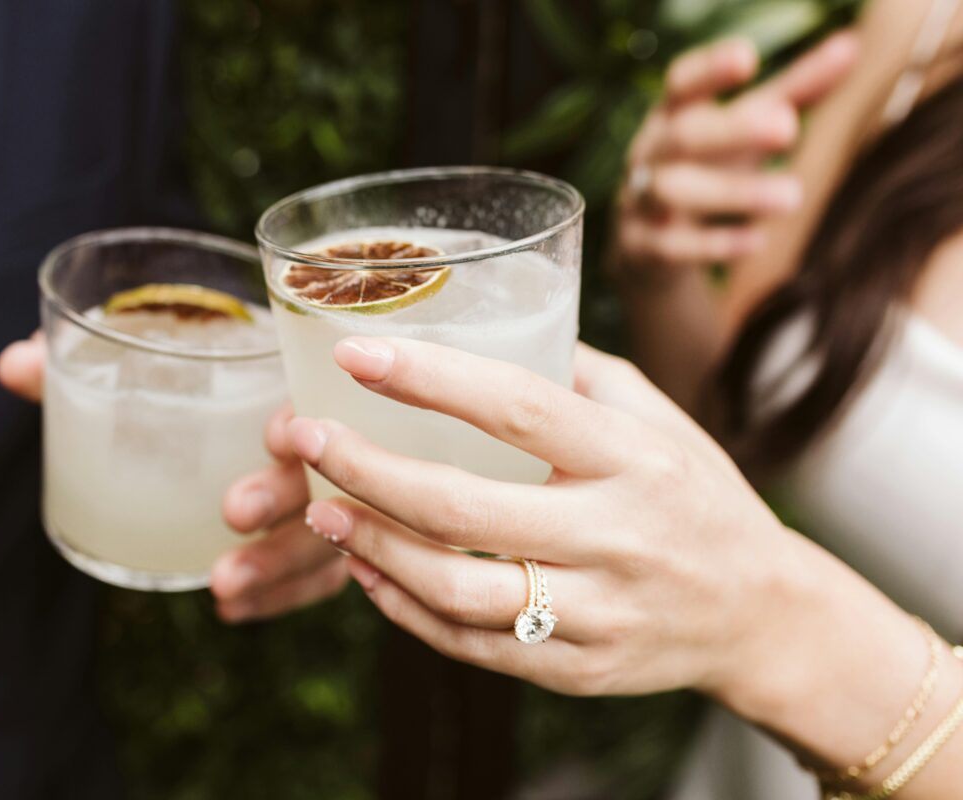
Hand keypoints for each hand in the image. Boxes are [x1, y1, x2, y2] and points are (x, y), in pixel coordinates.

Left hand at [0, 336, 345, 620]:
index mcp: (286, 376)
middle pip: (329, 469)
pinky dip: (279, 596)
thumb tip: (11, 367)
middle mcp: (321, 436)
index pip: (320, 393)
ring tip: (224, 585)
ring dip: (280, 563)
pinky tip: (234, 610)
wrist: (224, 401)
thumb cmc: (182, 377)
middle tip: (233, 512)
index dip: (305, 415)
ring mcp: (330, 494)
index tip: (274, 435)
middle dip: (283, 494)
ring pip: (328, 533)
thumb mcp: (134, 366)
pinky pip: (317, 576)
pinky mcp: (321, 537)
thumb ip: (80, 364)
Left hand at [284, 336, 813, 699]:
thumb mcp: (661, 420)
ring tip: (322, 513)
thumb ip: (580, 376)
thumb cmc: (697, 495)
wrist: (762, 614)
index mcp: (634, 458)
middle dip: (366, 472)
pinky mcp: (579, 669)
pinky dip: (407, 610)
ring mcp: (598, 612)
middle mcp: (616, 536)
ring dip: (373, 551)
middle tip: (305, 441)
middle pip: (464, 509)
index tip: (355, 354)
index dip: (429, 380)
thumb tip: (489, 330)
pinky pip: (474, 645)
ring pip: (458, 590)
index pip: (518, 409)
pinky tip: (369, 573)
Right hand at [616, 32, 856, 279]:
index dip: (708, 70)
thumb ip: (792, 91)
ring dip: (734, 192)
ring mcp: (642, 200)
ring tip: (793, 196)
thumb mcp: (743, 129)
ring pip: (675, 191)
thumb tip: (850, 47)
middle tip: (789, 128)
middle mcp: (651, 154)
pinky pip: (673, 246)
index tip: (748, 60)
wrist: (647, 245)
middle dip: (732, 131)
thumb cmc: (706, 168)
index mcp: (672, 115)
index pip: (681, 84)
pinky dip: (715, 243)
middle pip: (682, 136)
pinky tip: (758, 240)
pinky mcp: (644, 247)